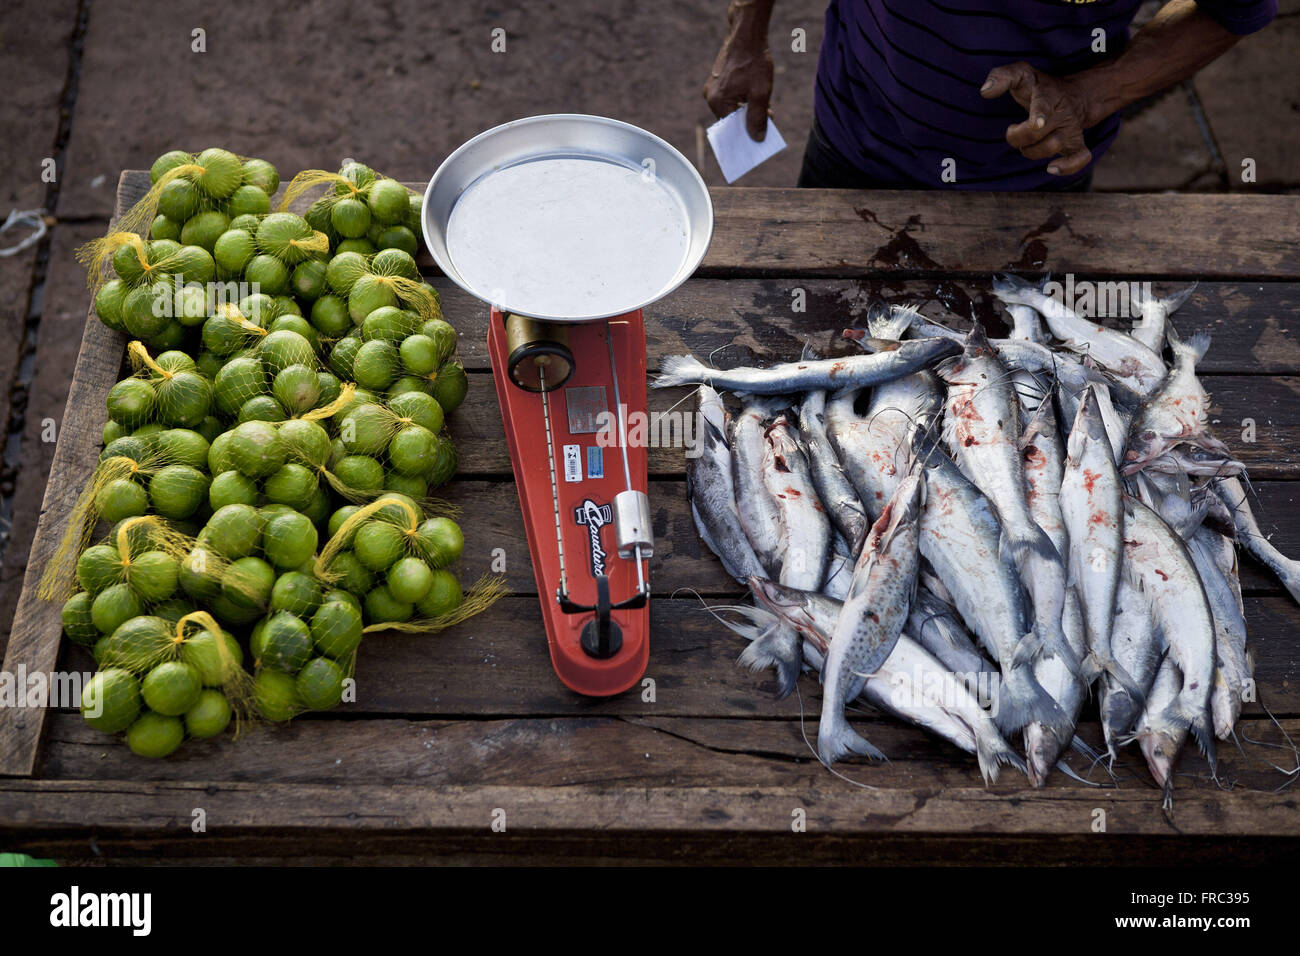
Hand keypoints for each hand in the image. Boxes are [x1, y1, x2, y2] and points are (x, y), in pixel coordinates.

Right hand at [703, 27, 773, 140]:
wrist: (747, 33)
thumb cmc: (754, 61)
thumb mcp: (760, 93)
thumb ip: (758, 118)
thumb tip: (757, 138)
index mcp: (717, 102)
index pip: (730, 128)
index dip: (745, 134)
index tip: (757, 141)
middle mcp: (710, 96)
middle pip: (730, 118)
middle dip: (748, 122)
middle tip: (767, 124)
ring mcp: (713, 87)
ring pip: (732, 107)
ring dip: (748, 110)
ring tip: (766, 109)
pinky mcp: (718, 79)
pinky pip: (730, 96)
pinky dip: (743, 99)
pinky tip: (757, 96)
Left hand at [980, 62, 1099, 175]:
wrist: (1074, 94)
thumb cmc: (1038, 87)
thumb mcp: (1021, 74)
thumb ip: (1001, 77)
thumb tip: (985, 92)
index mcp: (1048, 94)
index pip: (1044, 103)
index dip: (1040, 114)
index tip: (1036, 124)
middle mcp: (1062, 112)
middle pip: (1039, 132)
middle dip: (1018, 137)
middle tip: (1013, 131)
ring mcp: (1071, 129)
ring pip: (1053, 146)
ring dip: (1032, 151)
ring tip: (1025, 144)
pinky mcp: (1076, 143)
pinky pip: (1081, 158)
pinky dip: (1068, 167)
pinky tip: (1051, 168)